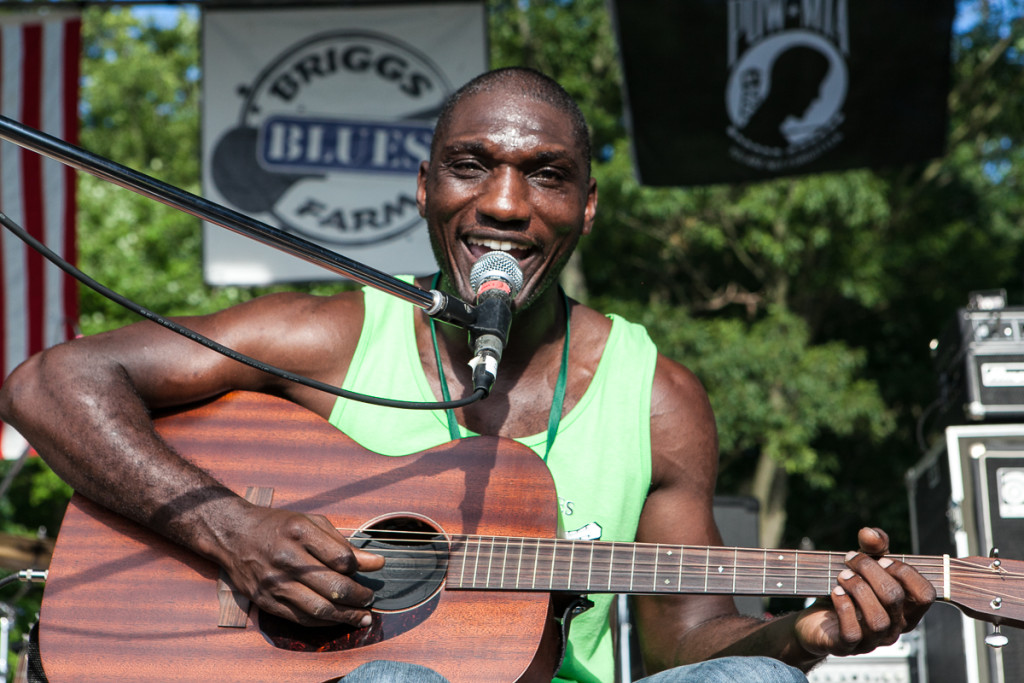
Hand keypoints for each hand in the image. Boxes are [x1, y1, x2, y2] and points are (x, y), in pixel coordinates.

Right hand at [214, 505, 384, 626]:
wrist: (233, 535)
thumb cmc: (277, 527)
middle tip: (370, 599)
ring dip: (346, 616)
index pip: (341, 558)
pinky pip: (301, 618)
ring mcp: (275, 582)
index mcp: (300, 532)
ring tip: (362, 616)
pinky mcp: (267, 601)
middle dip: (358, 597)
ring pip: (319, 608)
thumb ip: (342, 543)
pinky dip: (324, 622)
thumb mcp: (310, 523)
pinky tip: (338, 619)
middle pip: (333, 586)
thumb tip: (375, 562)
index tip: (376, 567)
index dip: (362, 566)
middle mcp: (286, 558)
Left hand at [795, 527, 935, 656]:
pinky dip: (844, 607)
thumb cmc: (848, 592)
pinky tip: (835, 592)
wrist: (817, 620)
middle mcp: (895, 628)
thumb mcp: (863, 566)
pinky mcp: (848, 646)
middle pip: (895, 598)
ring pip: (877, 618)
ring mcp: (873, 640)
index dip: (904, 571)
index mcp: (907, 609)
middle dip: (870, 570)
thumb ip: (872, 547)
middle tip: (850, 558)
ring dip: (857, 588)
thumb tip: (870, 533)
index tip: (880, 558)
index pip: (926, 594)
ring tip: (842, 575)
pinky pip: (853, 632)